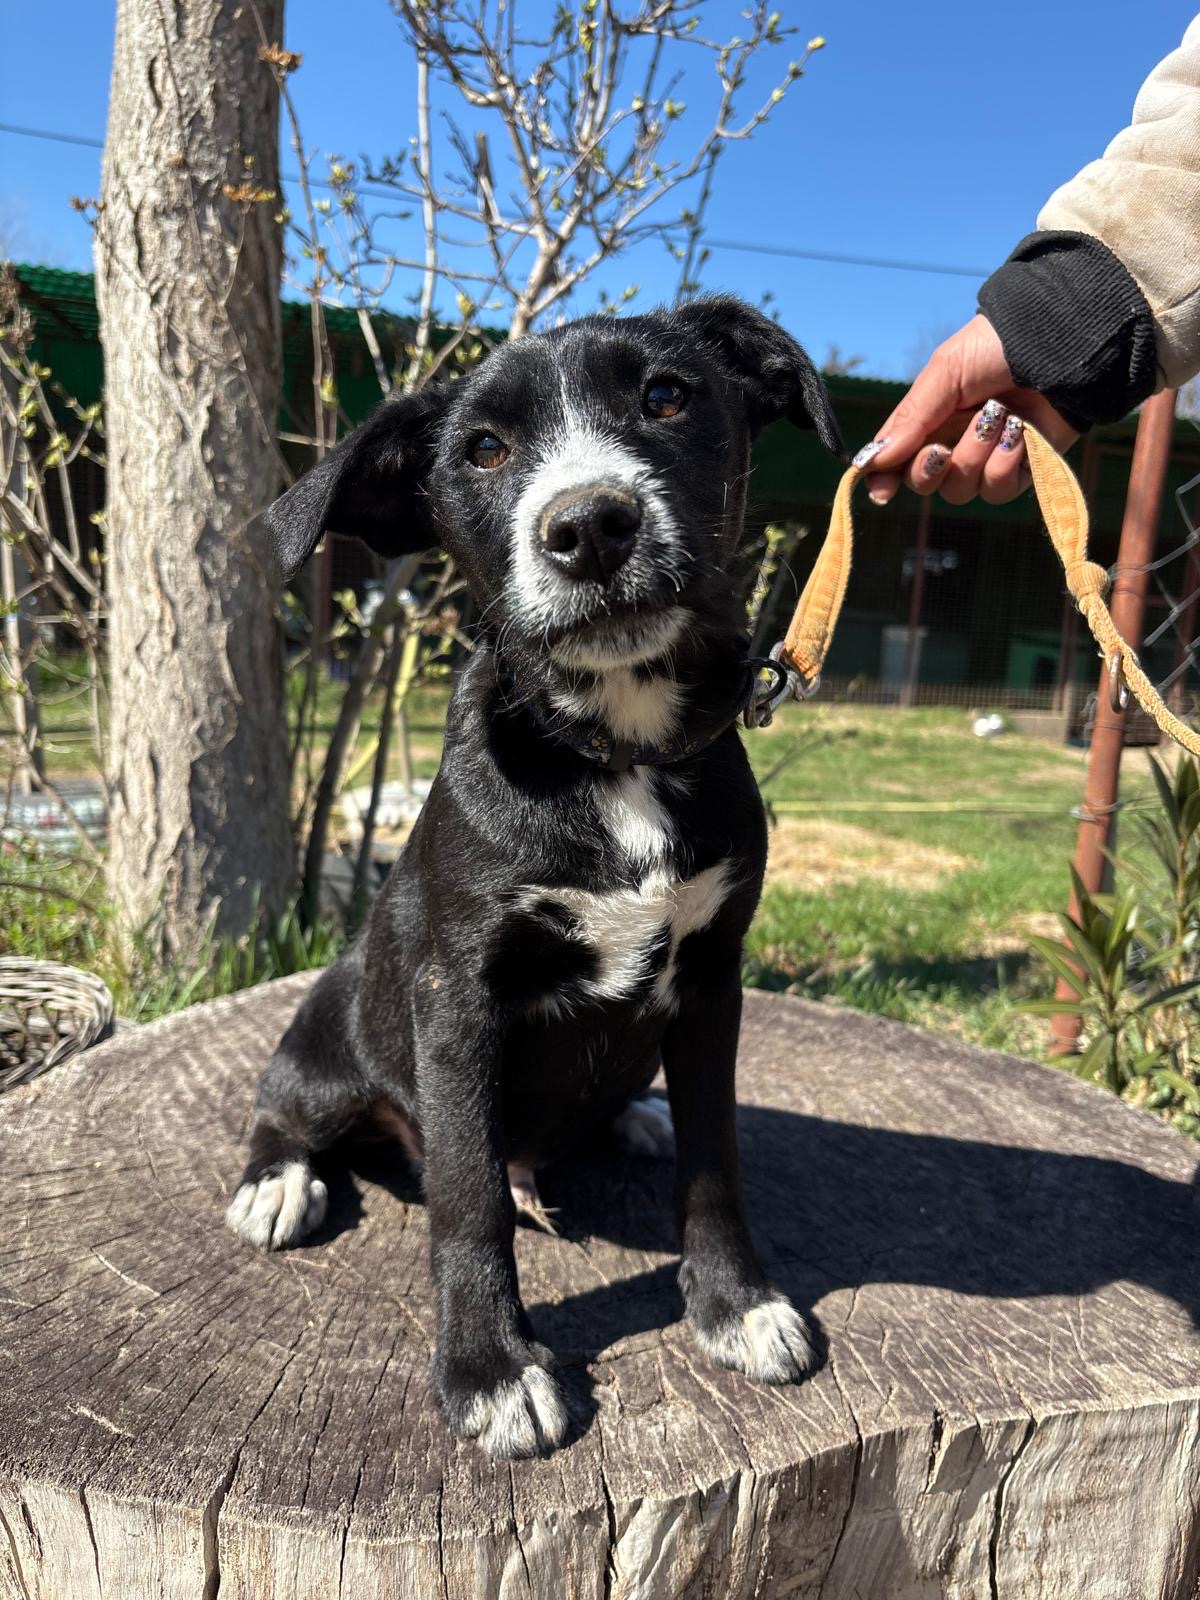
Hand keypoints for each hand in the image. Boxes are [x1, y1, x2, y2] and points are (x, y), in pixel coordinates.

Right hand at [852, 314, 1078, 506]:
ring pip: (961, 490)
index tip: (880, 493)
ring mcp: (988, 457)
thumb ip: (909, 419)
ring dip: (975, 456)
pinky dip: (1004, 464)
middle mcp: (955, 440)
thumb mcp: (945, 372)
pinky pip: (998, 491)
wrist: (1060, 343)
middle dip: (931, 469)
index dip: (885, 479)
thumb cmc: (997, 347)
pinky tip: (1018, 433)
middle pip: (926, 483)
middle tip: (942, 448)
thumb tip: (871, 460)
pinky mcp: (1023, 469)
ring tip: (999, 418)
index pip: (897, 458)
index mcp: (930, 416)